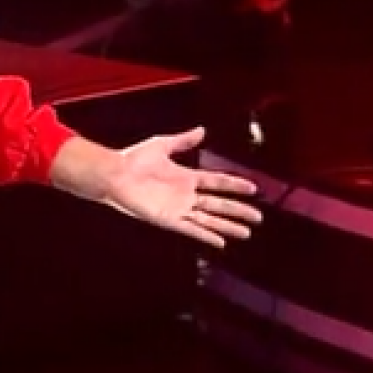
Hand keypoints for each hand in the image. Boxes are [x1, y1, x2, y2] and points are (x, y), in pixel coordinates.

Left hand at [102, 127, 261, 247]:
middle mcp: (186, 194)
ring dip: (227, 226)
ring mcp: (178, 208)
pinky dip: (206, 235)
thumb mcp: (162, 146)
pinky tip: (220, 242)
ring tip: (246, 232)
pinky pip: (192, 229)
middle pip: (219, 204)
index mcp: (186, 177)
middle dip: (238, 210)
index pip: (217, 181)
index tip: (252, 188)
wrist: (115, 175)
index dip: (235, 185)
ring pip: (209, 219)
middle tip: (257, 218)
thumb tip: (202, 130)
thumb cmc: (133, 159)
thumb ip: (183, 140)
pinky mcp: (168, 219)